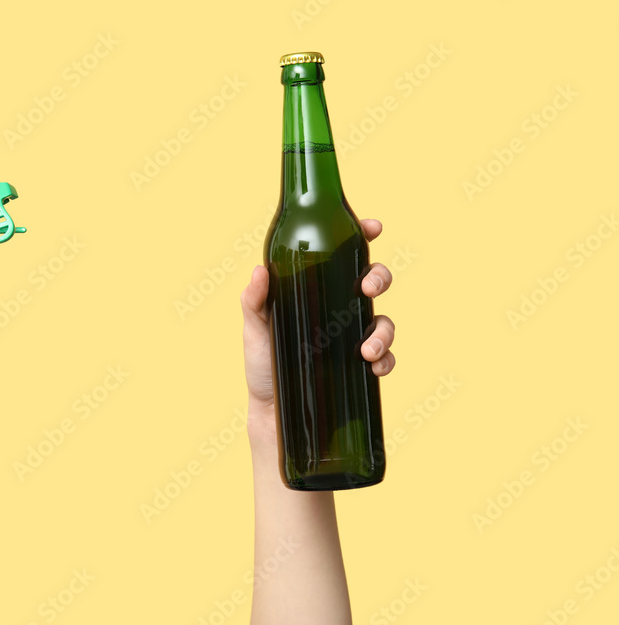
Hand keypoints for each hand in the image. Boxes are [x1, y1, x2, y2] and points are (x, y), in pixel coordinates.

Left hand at [241, 218, 394, 443]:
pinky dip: (386, 360)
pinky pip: (386, 358)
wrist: (271, 411)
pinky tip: (374, 367)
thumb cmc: (263, 363)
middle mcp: (341, 310)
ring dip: (384, 331)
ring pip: (384, 320)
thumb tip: (259, 271)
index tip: (372, 228)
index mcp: (318, 290)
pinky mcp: (360, 368)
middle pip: (373, 280)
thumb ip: (254, 301)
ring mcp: (353, 338)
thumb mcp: (255, 329)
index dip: (363, 237)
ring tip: (367, 349)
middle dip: (380, 277)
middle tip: (368, 289)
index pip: (346, 256)